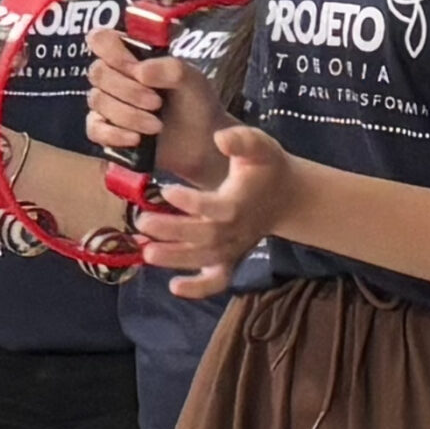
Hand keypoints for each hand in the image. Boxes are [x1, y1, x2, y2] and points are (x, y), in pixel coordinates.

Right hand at [84, 40, 225, 187]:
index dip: (111, 50)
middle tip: (157, 102)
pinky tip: (136, 139)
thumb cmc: (195, 104)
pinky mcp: (105, 130)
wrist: (201, 144)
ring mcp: (108, 103)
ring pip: (97, 100)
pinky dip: (114, 134)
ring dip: (128, 114)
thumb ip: (170, 69)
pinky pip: (94, 128)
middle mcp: (115, 75)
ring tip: (157, 126)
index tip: (134, 67)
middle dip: (128, 90)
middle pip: (98, 72)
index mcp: (133, 54)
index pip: (101, 39)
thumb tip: (140, 72)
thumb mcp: (192, 81)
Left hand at [136, 121, 299, 298]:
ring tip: (145, 251)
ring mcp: (232, 248)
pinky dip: (198, 289)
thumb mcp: (259, 146)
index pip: (212, 208)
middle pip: (203, 237)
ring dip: (174, 258)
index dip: (190, 201)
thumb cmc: (267, 168)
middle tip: (142, 221)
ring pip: (203, 259)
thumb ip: (242, 140)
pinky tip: (174, 287)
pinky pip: (217, 280)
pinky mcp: (230, 258)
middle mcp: (234, 231)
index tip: (166, 190)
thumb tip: (220, 139)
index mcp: (238, 203)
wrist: (287, 196)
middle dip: (172, 232)